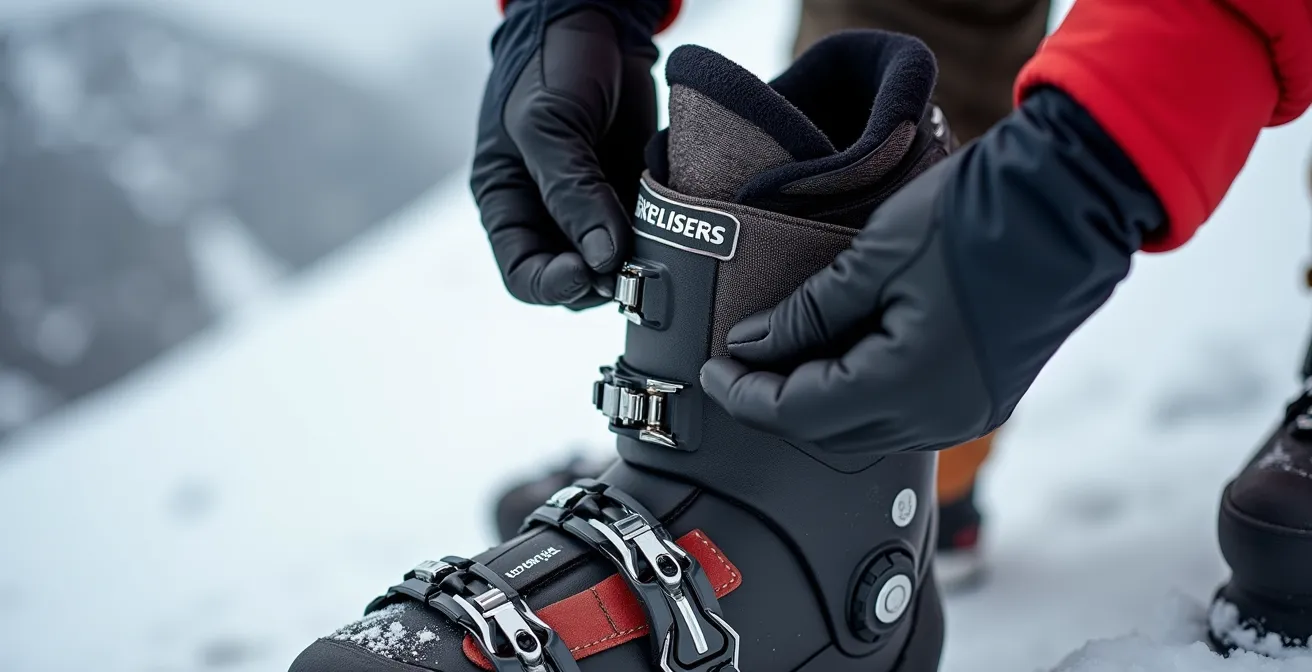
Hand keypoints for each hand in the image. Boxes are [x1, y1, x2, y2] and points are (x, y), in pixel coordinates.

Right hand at [471, 5, 658, 307]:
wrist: (599, 22)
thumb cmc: (554, 66)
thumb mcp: (547, 125)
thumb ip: (571, 192)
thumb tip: (603, 259)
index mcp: (509, 205)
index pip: (523, 276)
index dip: (554, 286)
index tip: (590, 273)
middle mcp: (549, 217)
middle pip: (575, 283)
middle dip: (602, 280)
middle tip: (633, 263)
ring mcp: (595, 211)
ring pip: (617, 267)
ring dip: (637, 263)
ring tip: (655, 240)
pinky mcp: (633, 198)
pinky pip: (649, 238)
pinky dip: (662, 239)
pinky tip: (673, 222)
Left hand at [699, 88, 1162, 453]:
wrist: (1072, 198)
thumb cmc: (975, 217)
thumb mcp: (873, 258)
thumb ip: (806, 313)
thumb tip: (750, 344)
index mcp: (908, 386)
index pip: (800, 413)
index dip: (746, 395)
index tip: (713, 369)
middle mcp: (941, 416)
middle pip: (831, 433)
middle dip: (776, 402)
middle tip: (738, 363)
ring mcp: (970, 410)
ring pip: (868, 428)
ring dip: (819, 400)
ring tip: (782, 355)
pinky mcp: (986, 394)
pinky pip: (905, 414)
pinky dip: (861, 393)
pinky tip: (839, 355)